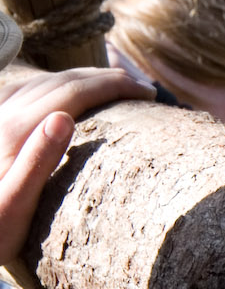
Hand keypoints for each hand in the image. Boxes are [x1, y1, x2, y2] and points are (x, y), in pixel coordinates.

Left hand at [0, 66, 154, 264]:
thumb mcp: (12, 209)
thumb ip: (37, 163)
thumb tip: (64, 117)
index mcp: (16, 131)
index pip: (75, 91)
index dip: (114, 85)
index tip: (147, 93)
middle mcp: (4, 114)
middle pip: (64, 80)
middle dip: (107, 78)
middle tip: (142, 89)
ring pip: (47, 80)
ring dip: (85, 78)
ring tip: (116, 87)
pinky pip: (29, 88)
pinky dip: (58, 84)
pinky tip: (70, 94)